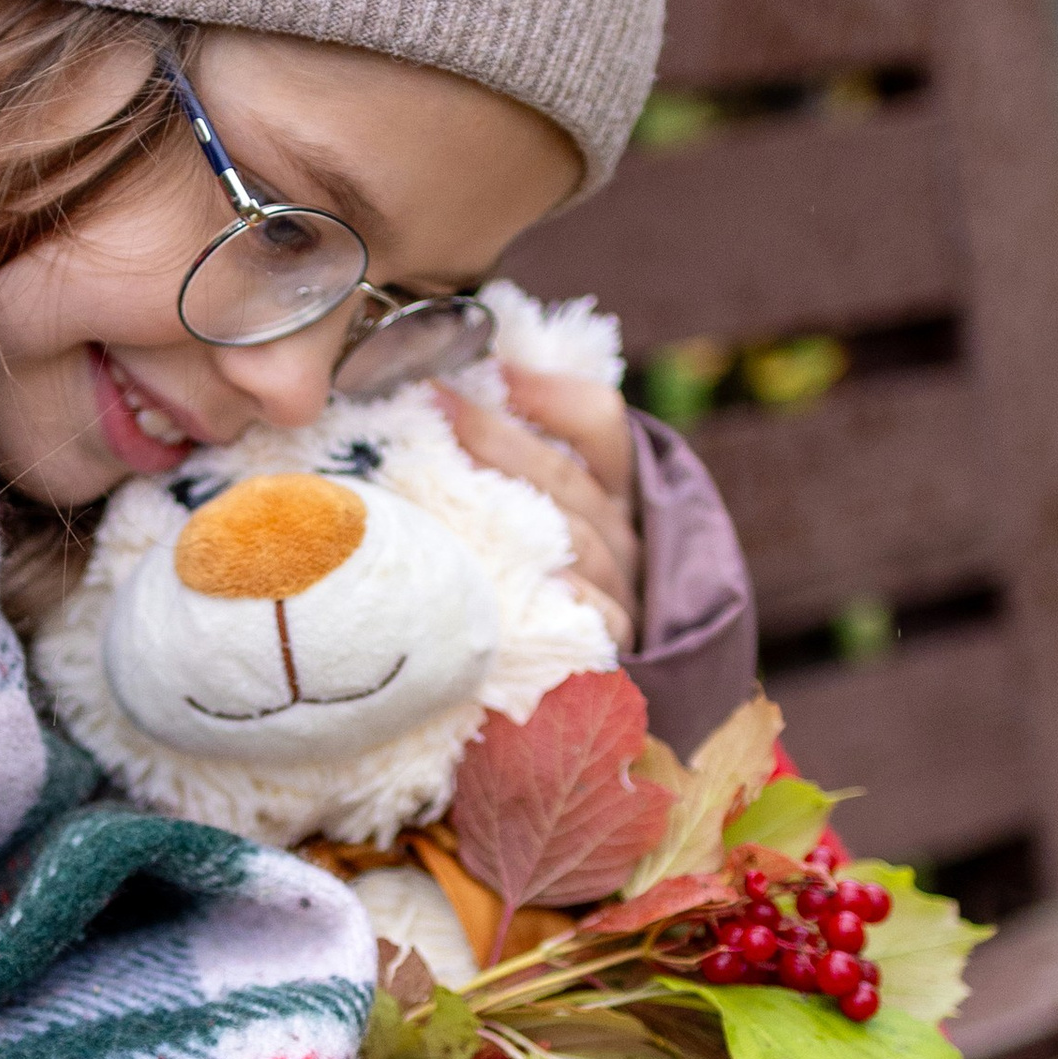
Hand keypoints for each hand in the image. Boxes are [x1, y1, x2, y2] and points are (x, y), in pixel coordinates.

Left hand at [436, 368, 639, 651]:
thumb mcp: (531, 519)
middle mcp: (620, 533)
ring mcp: (621, 588)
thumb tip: (436, 403)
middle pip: (569, 477)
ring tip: (463, 478)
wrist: (582, 690)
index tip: (488, 369)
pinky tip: (544, 582)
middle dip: (503, 438)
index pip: (599, 420)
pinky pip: (599, 614)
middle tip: (442, 405)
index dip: (548, 391)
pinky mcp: (613, 644)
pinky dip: (575, 596)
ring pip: (579, 540)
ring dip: (522, 510)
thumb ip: (507, 472)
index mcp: (607, 490)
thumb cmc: (534, 590)